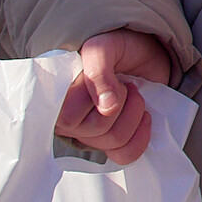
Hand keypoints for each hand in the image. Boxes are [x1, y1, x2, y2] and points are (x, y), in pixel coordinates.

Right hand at [55, 29, 172, 164]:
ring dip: (134, 113)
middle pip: (96, 129)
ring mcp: (89, 134)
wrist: (143, 51)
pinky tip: (145, 117)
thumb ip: (98, 68)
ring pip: (113, 141)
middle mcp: (68, 120)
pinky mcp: (112, 142)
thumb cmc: (117, 47)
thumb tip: (106, 107)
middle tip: (125, 83)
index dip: (93, 97)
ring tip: (134, 94)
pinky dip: (141, 137)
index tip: (108, 75)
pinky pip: (124, 155)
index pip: (67, 115)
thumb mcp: (103, 46)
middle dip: (122, 102)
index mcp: (57, 96)